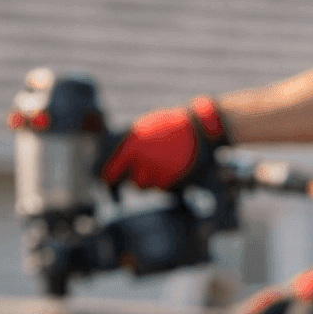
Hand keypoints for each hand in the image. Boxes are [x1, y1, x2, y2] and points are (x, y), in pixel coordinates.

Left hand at [101, 96, 227, 189]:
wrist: (202, 129)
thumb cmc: (171, 126)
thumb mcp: (145, 128)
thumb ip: (129, 146)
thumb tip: (117, 162)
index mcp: (132, 146)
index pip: (110, 173)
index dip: (110, 178)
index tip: (111, 180)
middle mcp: (143, 162)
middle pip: (133, 183)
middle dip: (139, 177)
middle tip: (147, 167)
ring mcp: (159, 173)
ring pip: (148, 187)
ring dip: (152, 179)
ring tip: (163, 164)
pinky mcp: (173, 181)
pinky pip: (163, 188)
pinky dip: (166, 180)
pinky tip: (173, 166)